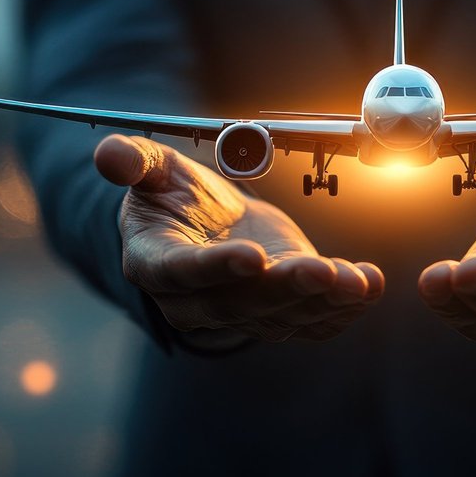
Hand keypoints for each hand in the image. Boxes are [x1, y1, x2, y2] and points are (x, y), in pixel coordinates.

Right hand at [96, 135, 382, 341]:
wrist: (204, 224)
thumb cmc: (172, 196)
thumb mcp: (152, 171)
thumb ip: (134, 163)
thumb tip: (108, 154)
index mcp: (156, 264)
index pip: (183, 272)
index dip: (216, 268)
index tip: (252, 256)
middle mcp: (198, 301)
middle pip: (241, 302)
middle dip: (285, 288)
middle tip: (321, 271)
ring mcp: (242, 313)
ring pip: (282, 315)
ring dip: (323, 301)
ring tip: (357, 282)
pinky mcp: (279, 313)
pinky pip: (311, 322)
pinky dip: (342, 309)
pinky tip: (367, 286)